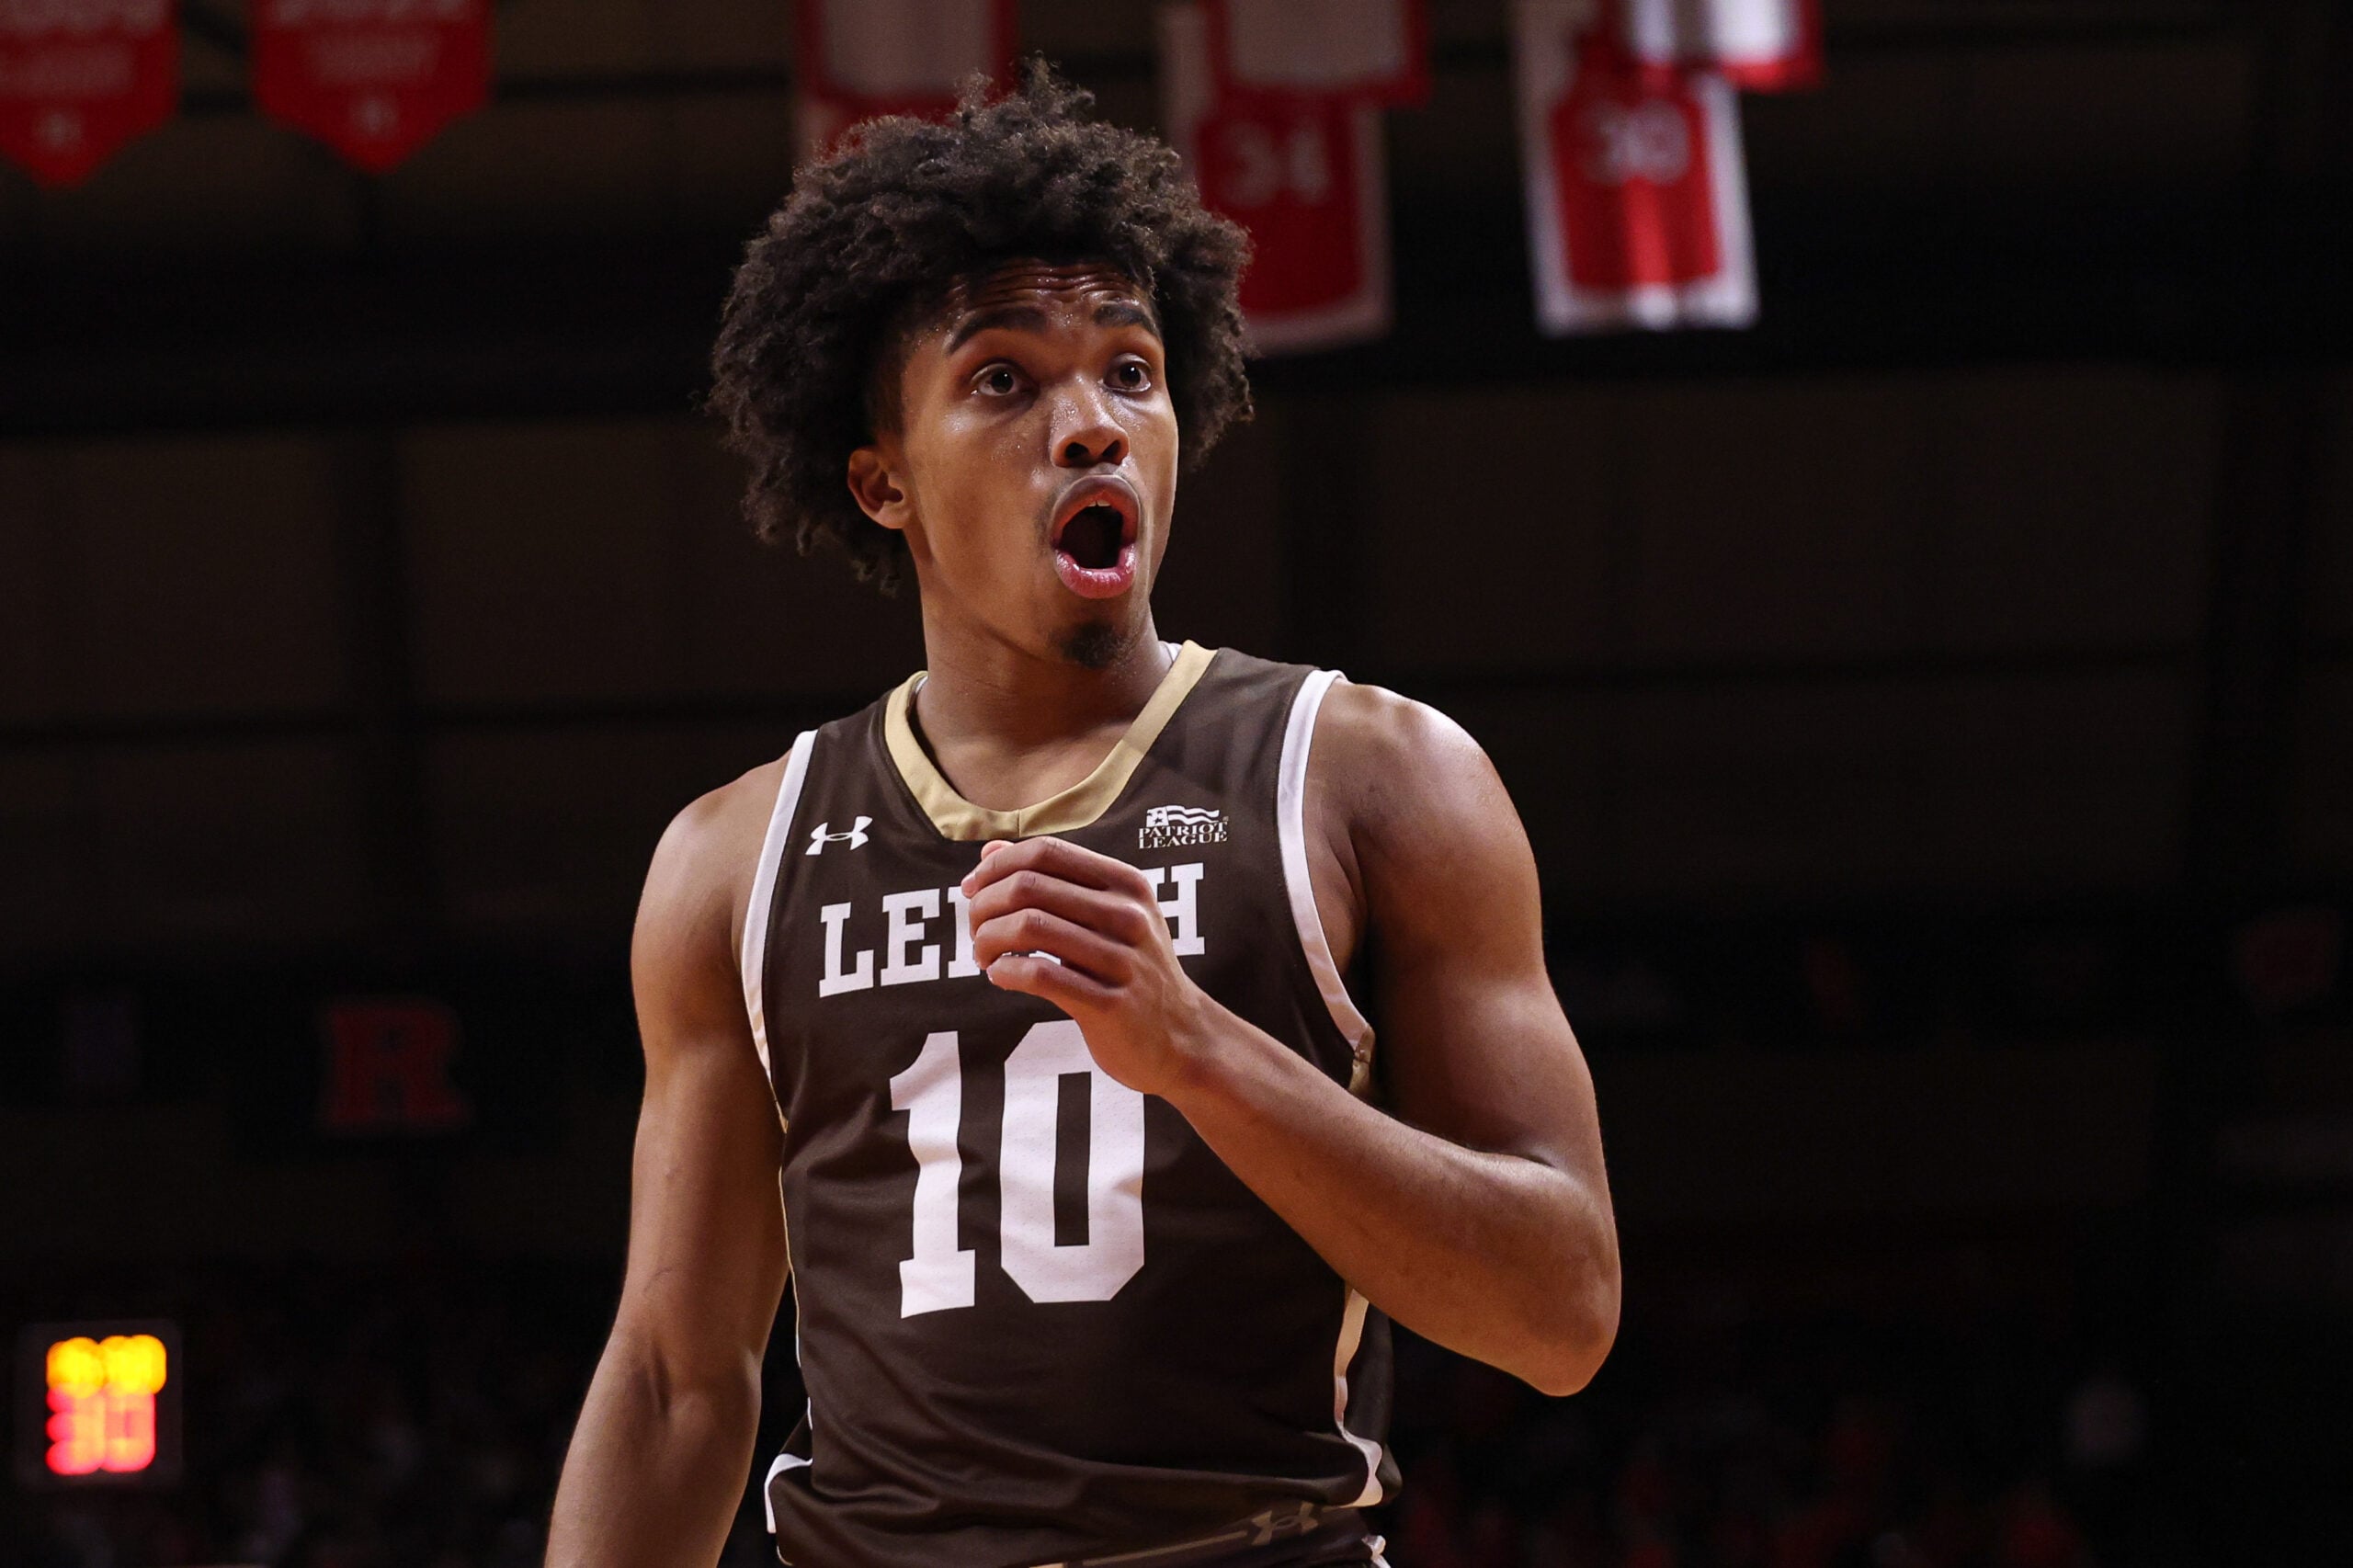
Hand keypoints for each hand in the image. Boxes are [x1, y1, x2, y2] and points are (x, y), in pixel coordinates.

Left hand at [961, 836, 1212, 1096]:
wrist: (1182, 1037)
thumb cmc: (1130, 970)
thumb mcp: (1107, 916)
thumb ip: (1051, 881)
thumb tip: (988, 852)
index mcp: (1126, 884)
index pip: (1046, 851)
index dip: (998, 866)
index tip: (973, 890)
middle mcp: (1128, 916)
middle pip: (1030, 886)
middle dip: (984, 905)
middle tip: (975, 929)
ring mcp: (1123, 961)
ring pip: (1029, 927)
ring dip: (989, 939)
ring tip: (984, 955)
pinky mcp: (1110, 1005)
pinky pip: (1040, 976)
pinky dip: (1005, 971)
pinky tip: (1000, 976)